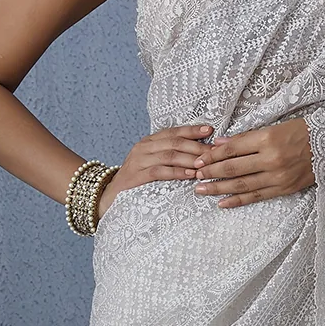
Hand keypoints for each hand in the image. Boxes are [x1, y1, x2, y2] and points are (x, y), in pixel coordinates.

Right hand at [97, 121, 216, 217]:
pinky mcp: (136, 176)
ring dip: (190, 159)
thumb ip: (170, 155)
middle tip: (215, 152)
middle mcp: (143, 147)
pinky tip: (189, 174)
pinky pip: (160, 171)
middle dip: (197, 147)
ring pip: (169, 155)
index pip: (174, 132)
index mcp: (149, 141)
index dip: (192, 130)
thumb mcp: (152, 162)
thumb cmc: (137, 179)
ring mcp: (138, 160)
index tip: (210, 130)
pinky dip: (176, 172)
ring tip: (205, 165)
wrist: (109, 195)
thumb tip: (199, 153)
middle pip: (175, 142)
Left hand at [192, 115, 314, 208]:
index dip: (213, 155)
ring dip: (219, 188)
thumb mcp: (274, 127)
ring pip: (242, 185)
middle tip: (195, 175)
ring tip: (201, 190)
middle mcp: (271, 159)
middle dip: (211, 172)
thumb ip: (247, 138)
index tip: (198, 159)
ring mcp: (277, 177)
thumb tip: (221, 144)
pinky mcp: (283, 189)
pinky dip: (238, 200)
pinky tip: (222, 202)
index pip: (232, 149)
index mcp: (268, 139)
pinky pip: (256, 197)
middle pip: (233, 168)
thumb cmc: (301, 132)